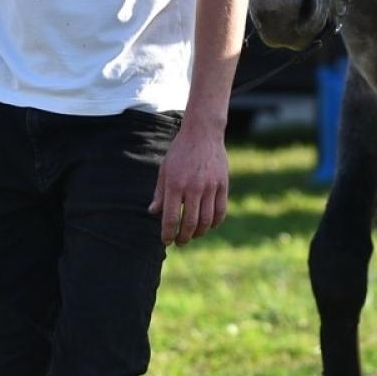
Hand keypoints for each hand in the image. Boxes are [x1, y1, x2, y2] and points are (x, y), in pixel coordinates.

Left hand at [149, 119, 228, 245]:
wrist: (202, 133)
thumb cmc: (180, 152)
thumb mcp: (164, 170)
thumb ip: (160, 193)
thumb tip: (153, 213)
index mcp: (175, 185)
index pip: (171, 218)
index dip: (168, 234)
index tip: (166, 241)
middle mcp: (193, 187)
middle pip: (190, 223)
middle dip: (184, 237)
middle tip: (180, 242)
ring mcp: (210, 186)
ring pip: (206, 220)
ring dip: (199, 233)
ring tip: (194, 235)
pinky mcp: (223, 184)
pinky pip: (220, 210)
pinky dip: (215, 222)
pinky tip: (209, 225)